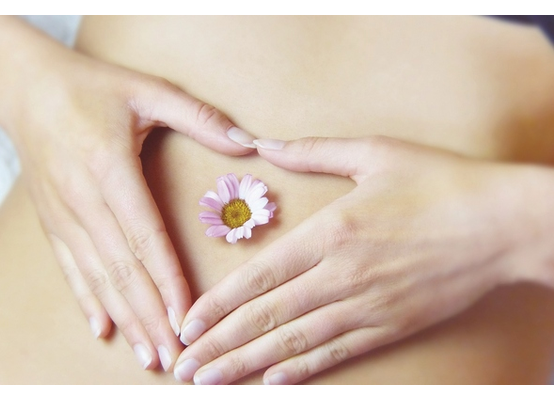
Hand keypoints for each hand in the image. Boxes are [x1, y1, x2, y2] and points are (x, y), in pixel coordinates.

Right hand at [8, 48, 255, 370]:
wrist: (27, 89)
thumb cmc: (92, 88)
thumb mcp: (148, 91)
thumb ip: (199, 118)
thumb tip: (248, 143)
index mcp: (110, 169)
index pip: (145, 237)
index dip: (168, 281)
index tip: (188, 317)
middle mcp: (83, 199)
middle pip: (122, 269)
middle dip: (151, 316)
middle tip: (176, 355)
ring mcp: (63, 215)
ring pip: (98, 277)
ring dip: (126, 319)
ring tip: (149, 354)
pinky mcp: (51, 222)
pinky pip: (70, 269)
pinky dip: (88, 301)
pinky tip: (103, 329)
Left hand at [174, 135, 552, 383]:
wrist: (501, 224)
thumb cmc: (439, 183)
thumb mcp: (374, 153)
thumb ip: (313, 150)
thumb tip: (265, 143)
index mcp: (332, 231)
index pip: (260, 276)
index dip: (218, 304)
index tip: (188, 323)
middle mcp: (341, 275)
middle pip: (267, 316)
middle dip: (220, 345)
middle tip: (183, 366)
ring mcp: (366, 306)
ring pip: (294, 342)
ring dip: (248, 364)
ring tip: (211, 381)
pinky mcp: (390, 325)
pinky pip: (337, 353)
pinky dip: (301, 369)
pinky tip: (272, 382)